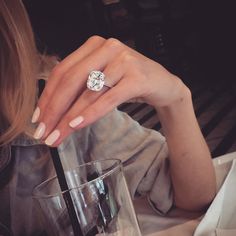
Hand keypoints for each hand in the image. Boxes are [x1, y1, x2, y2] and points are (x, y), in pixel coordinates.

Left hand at [32, 36, 183, 145]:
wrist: (163, 84)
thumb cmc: (129, 82)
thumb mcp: (102, 79)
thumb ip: (81, 88)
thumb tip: (53, 111)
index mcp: (94, 46)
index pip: (62, 71)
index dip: (47, 96)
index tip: (38, 118)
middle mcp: (107, 48)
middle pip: (70, 80)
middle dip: (54, 109)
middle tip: (44, 132)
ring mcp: (123, 60)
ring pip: (88, 91)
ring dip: (69, 117)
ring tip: (58, 135)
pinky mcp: (136, 77)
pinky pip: (108, 98)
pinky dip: (91, 113)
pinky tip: (77, 125)